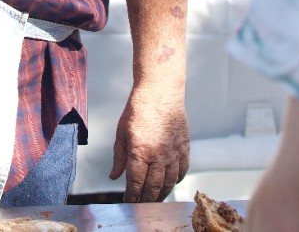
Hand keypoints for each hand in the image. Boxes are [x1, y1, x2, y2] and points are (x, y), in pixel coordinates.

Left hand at [108, 87, 189, 201]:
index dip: (131, 196)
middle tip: (141, 205)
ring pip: (169, 182)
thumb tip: (114, 177)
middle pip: (153, 187)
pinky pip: (182, 170)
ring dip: (161, 194)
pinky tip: (170, 183)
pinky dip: (176, 180)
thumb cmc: (137, 109)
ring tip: (155, 199)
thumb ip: (119, 157)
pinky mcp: (184, 147)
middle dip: (146, 200)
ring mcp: (174, 152)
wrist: (160, 92)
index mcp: (140, 151)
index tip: (128, 201)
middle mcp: (159, 155)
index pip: (135, 183)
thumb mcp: (121, 132)